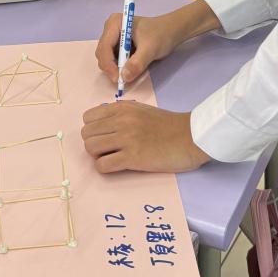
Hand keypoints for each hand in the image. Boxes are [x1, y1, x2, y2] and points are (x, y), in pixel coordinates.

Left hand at [81, 101, 211, 172]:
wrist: (190, 137)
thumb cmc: (168, 125)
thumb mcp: (142, 110)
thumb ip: (121, 114)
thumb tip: (102, 125)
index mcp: (122, 108)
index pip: (88, 118)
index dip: (93, 129)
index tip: (103, 136)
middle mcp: (121, 121)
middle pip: (87, 134)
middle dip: (93, 144)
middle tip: (107, 150)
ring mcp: (126, 139)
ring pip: (91, 148)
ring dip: (97, 156)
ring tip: (112, 157)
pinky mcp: (132, 158)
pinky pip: (102, 165)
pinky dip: (105, 168)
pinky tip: (117, 166)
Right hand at [94, 12, 183, 85]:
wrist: (171, 31)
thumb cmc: (161, 35)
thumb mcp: (150, 49)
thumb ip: (137, 63)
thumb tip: (124, 77)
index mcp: (115, 23)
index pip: (105, 47)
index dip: (108, 64)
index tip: (118, 79)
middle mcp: (110, 29)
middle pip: (102, 53)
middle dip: (110, 67)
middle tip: (122, 80)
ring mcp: (113, 37)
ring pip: (106, 58)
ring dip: (114, 68)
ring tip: (127, 74)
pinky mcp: (117, 44)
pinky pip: (112, 59)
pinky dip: (118, 67)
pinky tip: (128, 69)